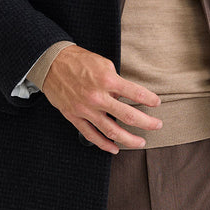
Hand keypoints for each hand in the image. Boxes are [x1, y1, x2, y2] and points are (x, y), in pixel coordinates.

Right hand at [41, 45, 161, 153]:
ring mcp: (85, 109)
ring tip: (140, 142)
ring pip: (111, 131)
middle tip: (157, 126)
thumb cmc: (79, 61)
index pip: (136, 93)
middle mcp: (98, 97)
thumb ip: (116, 82)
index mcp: (107, 80)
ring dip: (129, 139)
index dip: (150, 100)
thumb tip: (125, 98)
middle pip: (128, 116)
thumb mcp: (104, 64)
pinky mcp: (74, 117)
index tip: (157, 103)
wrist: (52, 63)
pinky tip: (114, 148)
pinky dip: (104, 144)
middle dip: (147, 123)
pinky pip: (91, 135)